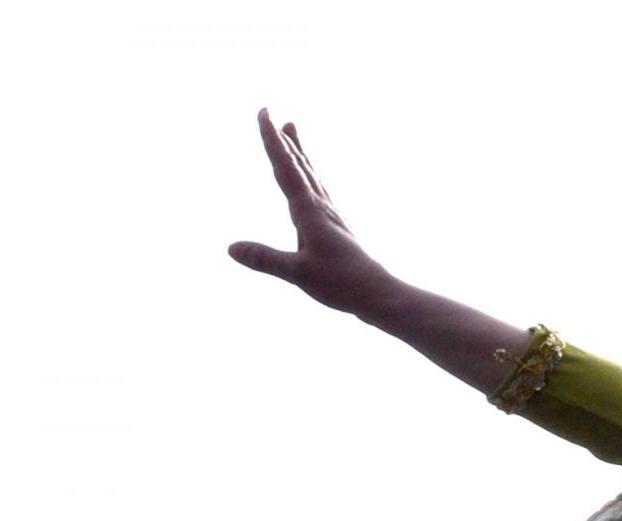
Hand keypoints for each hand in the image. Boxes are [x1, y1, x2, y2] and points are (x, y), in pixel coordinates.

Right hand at [230, 110, 393, 314]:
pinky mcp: (335, 227)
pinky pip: (317, 191)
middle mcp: (321, 207)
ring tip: (293, 132)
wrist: (379, 295)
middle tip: (271, 113)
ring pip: (310, 175)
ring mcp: (330, 216)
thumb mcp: (298, 274)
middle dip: (282, 139)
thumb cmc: (342, 285)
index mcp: (310, 212)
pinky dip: (308, 176)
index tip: (264, 113)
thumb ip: (265, 259)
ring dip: (298, 152)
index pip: (286, 168)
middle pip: (299, 165)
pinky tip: (309, 182)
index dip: (272, 140)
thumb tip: (230, 248)